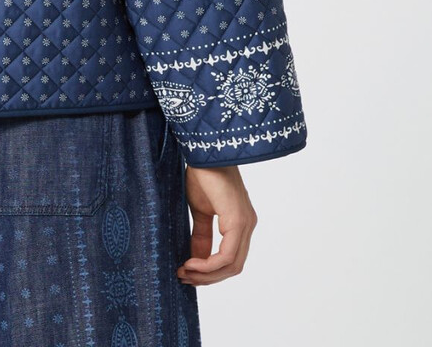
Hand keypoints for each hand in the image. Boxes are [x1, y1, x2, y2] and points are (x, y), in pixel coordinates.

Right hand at [176, 164, 257, 285]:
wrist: (204, 153)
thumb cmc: (202, 175)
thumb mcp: (199, 211)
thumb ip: (201, 234)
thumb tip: (195, 258)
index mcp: (239, 224)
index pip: (230, 259)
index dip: (209, 272)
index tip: (186, 273)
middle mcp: (247, 226)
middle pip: (232, 267)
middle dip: (208, 278)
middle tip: (184, 277)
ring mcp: (245, 224)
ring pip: (231, 266)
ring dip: (207, 275)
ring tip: (185, 272)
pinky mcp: (238, 221)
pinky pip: (226, 255)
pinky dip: (208, 265)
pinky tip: (191, 263)